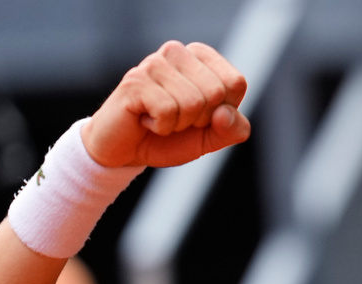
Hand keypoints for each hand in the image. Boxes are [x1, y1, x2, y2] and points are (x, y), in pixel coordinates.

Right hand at [81, 41, 250, 167]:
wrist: (126, 152)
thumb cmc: (170, 138)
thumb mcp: (211, 138)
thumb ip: (233, 129)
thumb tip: (224, 113)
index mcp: (200, 57)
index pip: (236, 83)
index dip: (223, 111)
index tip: (199, 115)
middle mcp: (177, 52)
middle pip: (216, 92)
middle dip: (200, 120)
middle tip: (176, 119)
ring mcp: (154, 63)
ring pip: (193, 103)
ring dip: (178, 125)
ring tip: (160, 119)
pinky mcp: (135, 81)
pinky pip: (167, 111)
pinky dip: (161, 128)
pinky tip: (146, 120)